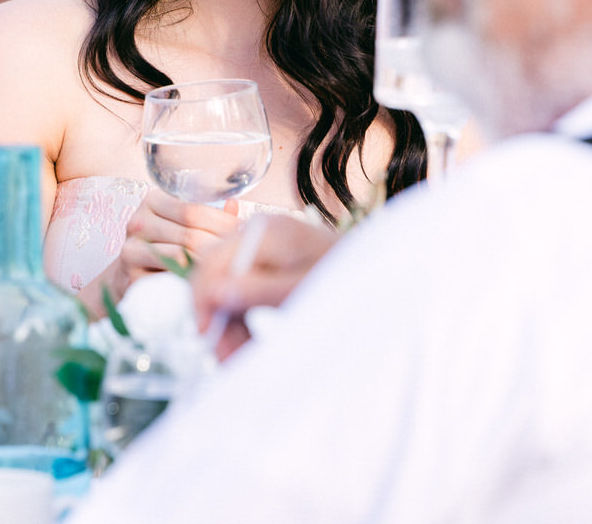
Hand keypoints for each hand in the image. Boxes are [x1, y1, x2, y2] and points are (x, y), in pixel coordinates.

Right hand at [94, 187, 240, 306]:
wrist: (128, 277)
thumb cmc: (164, 247)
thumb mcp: (183, 226)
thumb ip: (208, 217)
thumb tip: (234, 206)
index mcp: (152, 201)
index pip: (194, 209)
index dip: (224, 223)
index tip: (244, 235)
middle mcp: (137, 220)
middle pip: (190, 233)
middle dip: (221, 246)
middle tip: (241, 256)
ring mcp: (131, 248)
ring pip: (181, 254)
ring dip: (208, 264)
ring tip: (228, 269)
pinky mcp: (130, 274)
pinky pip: (169, 276)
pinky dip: (192, 279)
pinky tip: (207, 282)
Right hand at [192, 215, 339, 359]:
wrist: (388, 275)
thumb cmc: (352, 277)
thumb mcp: (304, 288)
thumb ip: (258, 291)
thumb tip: (213, 294)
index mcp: (264, 231)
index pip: (214, 261)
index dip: (203, 298)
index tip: (207, 335)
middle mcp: (258, 237)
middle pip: (216, 277)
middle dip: (216, 319)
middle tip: (223, 357)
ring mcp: (263, 253)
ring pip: (227, 293)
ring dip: (228, 328)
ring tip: (236, 360)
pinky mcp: (270, 272)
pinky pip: (243, 299)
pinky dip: (242, 325)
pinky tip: (248, 348)